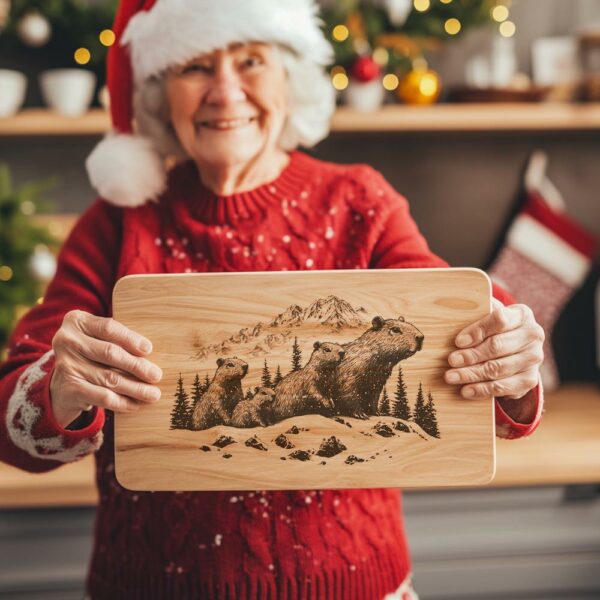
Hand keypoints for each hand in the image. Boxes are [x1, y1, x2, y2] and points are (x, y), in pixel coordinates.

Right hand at [49, 310, 162, 427]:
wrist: (63, 384)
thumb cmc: (92, 356)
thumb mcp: (99, 339)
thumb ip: (118, 340)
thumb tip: (150, 353)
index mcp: (77, 321)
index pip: (108, 328)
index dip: (130, 339)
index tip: (148, 349)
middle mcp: (66, 340)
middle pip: (110, 353)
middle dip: (137, 366)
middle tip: (156, 375)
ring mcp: (65, 364)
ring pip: (109, 378)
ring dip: (135, 388)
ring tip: (153, 393)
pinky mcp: (68, 388)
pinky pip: (102, 397)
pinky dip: (122, 402)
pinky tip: (136, 404)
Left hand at [444, 299, 543, 406]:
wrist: (516, 349)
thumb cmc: (493, 329)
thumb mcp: (487, 317)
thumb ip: (474, 315)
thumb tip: (449, 317)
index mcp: (521, 315)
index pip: (500, 320)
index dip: (478, 331)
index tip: (458, 341)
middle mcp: (533, 335)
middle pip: (498, 346)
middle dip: (471, 355)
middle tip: (451, 360)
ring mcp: (534, 358)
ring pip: (498, 368)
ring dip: (472, 374)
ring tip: (451, 377)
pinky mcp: (529, 379)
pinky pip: (503, 387)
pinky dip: (482, 389)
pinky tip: (466, 390)